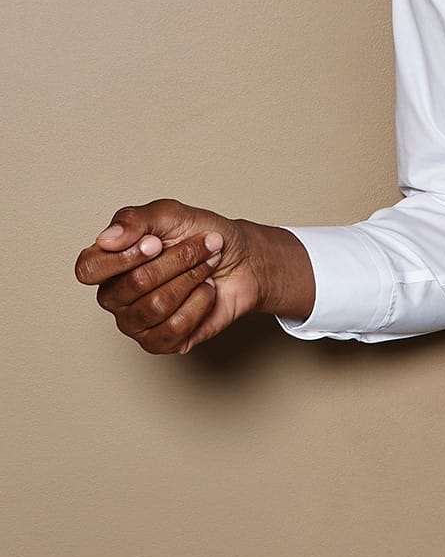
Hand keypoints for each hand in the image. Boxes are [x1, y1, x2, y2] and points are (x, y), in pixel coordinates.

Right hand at [73, 197, 316, 353]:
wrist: (243, 259)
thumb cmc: (204, 234)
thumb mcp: (171, 214)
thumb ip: (134, 220)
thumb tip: (106, 239)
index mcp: (108, 262)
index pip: (88, 269)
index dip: (124, 258)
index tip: (157, 243)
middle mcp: (115, 295)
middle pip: (135, 284)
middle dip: (178, 260)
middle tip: (201, 247)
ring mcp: (135, 322)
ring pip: (157, 305)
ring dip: (193, 278)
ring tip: (205, 267)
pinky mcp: (159, 342)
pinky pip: (175, 327)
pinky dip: (200, 303)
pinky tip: (205, 292)